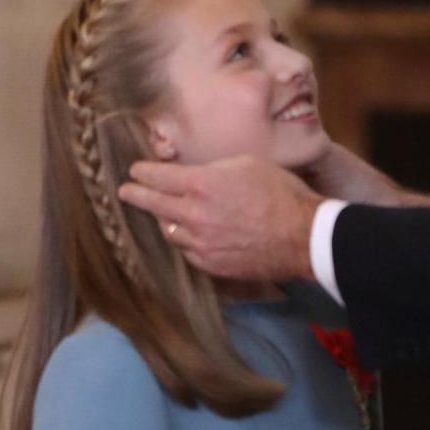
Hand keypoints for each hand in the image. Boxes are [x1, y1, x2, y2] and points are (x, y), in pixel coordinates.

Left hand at [118, 155, 318, 281]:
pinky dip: (185, 241)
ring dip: (163, 219)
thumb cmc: (282, 193)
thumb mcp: (248, 164)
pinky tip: (187, 235)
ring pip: (169, 230)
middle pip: (154, 204)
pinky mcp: (211, 264)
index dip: (143, 172)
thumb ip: (215, 169)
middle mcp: (194, 214)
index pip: (158, 177)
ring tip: (161, 214)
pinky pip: (187, 251)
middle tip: (126, 192)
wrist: (304, 236)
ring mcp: (201, 243)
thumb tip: (196, 174)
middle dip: (136, 196)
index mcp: (202, 184)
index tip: (135, 170)